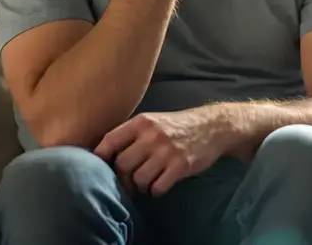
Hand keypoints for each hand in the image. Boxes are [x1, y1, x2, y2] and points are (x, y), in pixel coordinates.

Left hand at [93, 106, 235, 195]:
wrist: (212, 127)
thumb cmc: (177, 127)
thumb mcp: (153, 122)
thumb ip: (131, 134)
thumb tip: (103, 156)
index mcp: (141, 122)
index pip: (109, 141)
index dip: (100, 157)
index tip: (99, 167)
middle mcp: (152, 135)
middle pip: (122, 165)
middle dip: (123, 178)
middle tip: (130, 180)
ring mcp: (167, 151)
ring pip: (139, 179)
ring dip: (141, 186)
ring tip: (148, 181)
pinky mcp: (181, 165)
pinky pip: (157, 188)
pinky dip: (156, 190)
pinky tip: (161, 184)